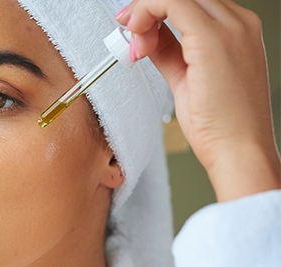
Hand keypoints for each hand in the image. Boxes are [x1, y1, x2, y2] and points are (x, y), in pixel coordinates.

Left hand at [116, 0, 280, 200]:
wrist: (238, 151)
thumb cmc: (220, 125)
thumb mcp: (186, 77)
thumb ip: (168, 51)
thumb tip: (145, 37)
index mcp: (238, 31)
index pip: (190, 2)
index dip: (156, 9)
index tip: (133, 28)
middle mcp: (239, 23)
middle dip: (147, 7)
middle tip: (127, 31)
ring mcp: (231, 28)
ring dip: (144, 10)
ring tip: (132, 40)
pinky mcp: (213, 39)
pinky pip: (171, 2)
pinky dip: (145, 13)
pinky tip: (136, 39)